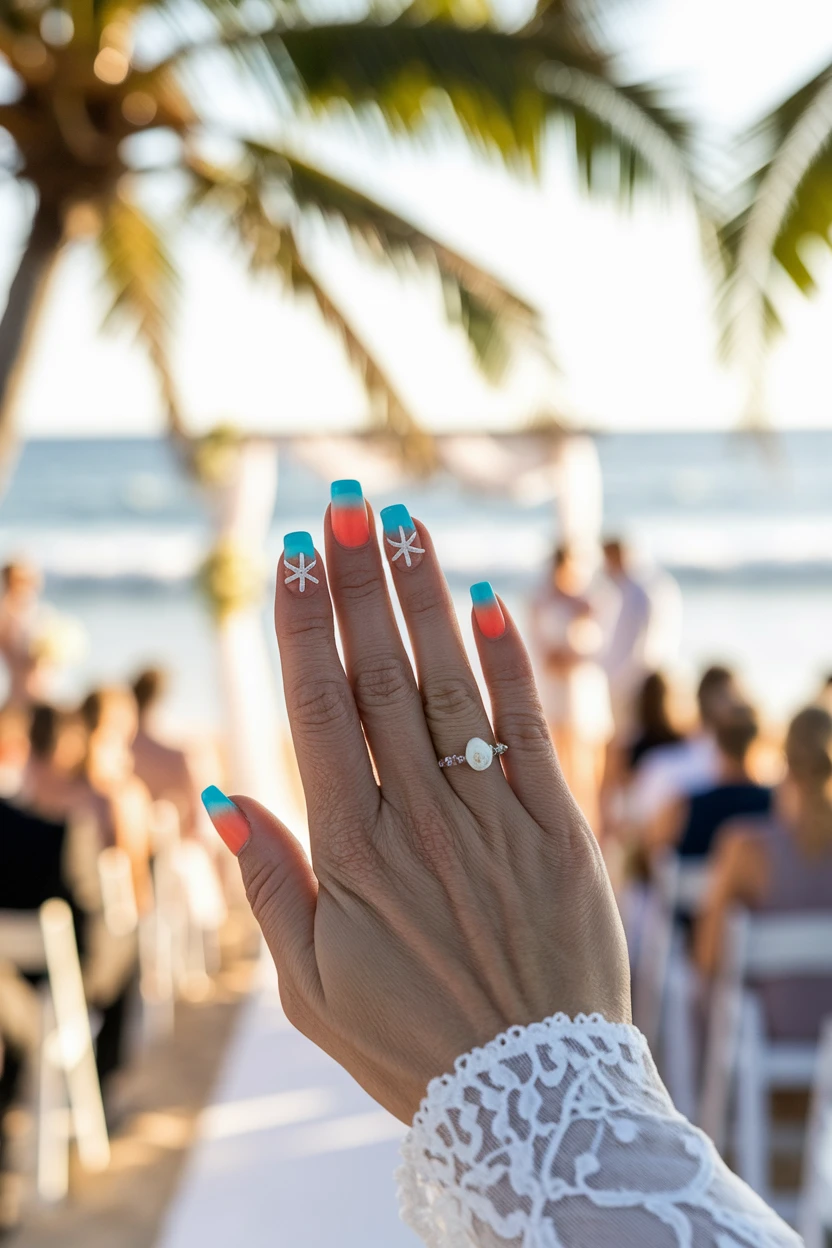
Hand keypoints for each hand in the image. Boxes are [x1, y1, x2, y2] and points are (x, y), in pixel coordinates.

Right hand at [203, 494, 629, 1123]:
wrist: (533, 1098)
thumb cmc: (409, 1042)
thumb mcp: (308, 987)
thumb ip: (268, 884)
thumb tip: (218, 797)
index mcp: (352, 853)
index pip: (319, 713)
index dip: (306, 628)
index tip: (295, 558)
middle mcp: (421, 820)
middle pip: (381, 678)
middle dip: (359, 585)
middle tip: (343, 504)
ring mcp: (494, 819)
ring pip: (452, 687)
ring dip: (425, 600)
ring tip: (401, 525)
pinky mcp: (558, 830)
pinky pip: (531, 732)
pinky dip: (511, 663)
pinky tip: (490, 600)